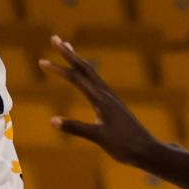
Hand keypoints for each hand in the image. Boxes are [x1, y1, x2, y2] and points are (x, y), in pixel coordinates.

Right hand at [41, 36, 164, 168]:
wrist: (147, 151)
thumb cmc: (124, 146)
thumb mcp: (98, 138)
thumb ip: (76, 128)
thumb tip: (52, 120)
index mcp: (101, 100)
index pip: (76, 78)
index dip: (58, 69)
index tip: (41, 61)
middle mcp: (106, 94)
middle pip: (85, 67)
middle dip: (68, 53)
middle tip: (54, 38)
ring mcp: (111, 98)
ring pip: (91, 72)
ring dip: (78, 59)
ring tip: (68, 48)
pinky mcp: (113, 105)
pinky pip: (96, 82)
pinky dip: (86, 72)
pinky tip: (85, 75)